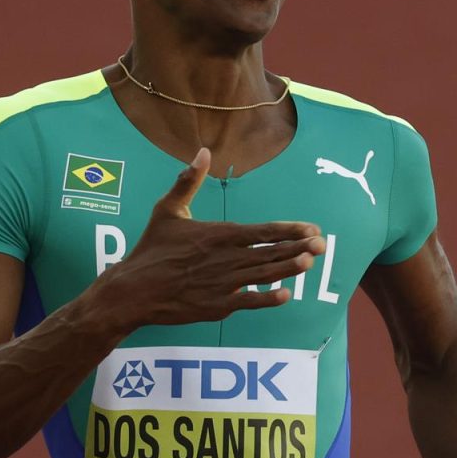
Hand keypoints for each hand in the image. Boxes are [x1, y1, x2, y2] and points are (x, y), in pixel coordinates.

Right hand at [91, 148, 325, 331]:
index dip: (289, 230)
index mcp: (218, 235)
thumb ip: (188, 181)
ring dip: (289, 269)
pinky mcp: (217, 306)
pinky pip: (248, 302)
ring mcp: (223, 284)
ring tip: (310, 262)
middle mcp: (225, 259)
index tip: (311, 228)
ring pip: (264, 275)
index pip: (262, 230)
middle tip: (323, 245)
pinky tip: (286, 295)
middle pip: (269, 252)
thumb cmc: (151, 249)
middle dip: (298, 248)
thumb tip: (202, 151)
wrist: (133, 290)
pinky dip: (267, 299)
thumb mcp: (167, 210)